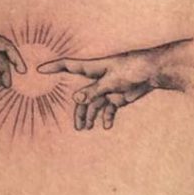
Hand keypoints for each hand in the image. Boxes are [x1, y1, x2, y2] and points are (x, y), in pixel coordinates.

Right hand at [37, 38, 191, 130]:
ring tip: (87, 128)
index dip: (54, 67)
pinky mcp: (117, 95)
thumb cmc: (132, 69)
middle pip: (82, 96)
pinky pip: (108, 108)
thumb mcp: (111, 81)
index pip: (69, 65)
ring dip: (91, 116)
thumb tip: (76, 100)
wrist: (153, 72)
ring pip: (94, 104)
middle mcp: (97, 78)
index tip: (39, 69)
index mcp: (93, 69)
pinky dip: (106, 117)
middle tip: (79, 127)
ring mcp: (107, 87)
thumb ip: (93, 91)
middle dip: (80, 111)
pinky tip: (106, 125)